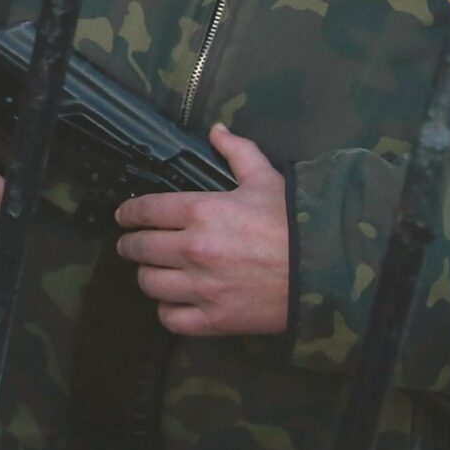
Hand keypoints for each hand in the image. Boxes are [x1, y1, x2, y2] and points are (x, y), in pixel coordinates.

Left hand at [112, 124, 291, 336]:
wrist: (326, 271)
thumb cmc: (295, 223)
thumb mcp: (266, 179)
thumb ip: (237, 152)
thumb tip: (217, 131)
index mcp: (201, 212)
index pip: (146, 211)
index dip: (128, 213)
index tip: (123, 217)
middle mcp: (192, 250)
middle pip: (140, 249)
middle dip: (130, 245)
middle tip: (131, 245)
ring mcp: (201, 288)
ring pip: (150, 284)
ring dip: (148, 276)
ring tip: (153, 272)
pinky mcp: (214, 319)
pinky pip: (171, 318)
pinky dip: (167, 310)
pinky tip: (173, 302)